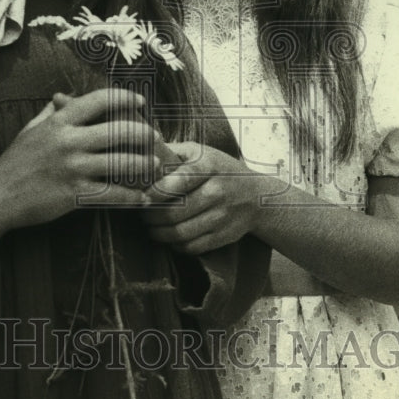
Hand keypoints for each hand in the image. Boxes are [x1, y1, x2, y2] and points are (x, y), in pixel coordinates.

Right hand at [0, 89, 160, 262]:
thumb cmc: (15, 162)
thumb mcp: (31, 130)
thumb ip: (51, 112)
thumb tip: (65, 97)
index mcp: (58, 121)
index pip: (99, 100)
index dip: (124, 97)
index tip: (140, 100)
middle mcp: (68, 140)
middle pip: (118, 130)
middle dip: (143, 133)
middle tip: (155, 137)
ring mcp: (72, 168)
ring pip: (121, 162)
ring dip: (143, 164)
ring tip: (154, 166)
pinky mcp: (73, 194)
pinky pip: (111, 194)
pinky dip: (131, 198)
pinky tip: (143, 198)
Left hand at [142, 142, 266, 254]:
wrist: (257, 197)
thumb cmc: (220, 170)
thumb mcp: (202, 152)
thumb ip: (173, 152)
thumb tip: (143, 152)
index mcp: (209, 166)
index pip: (178, 181)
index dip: (155, 192)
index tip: (142, 196)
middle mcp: (217, 192)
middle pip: (174, 212)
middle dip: (150, 216)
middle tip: (141, 213)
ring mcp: (221, 216)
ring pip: (179, 233)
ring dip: (157, 233)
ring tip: (150, 226)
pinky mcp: (223, 236)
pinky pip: (191, 247)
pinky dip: (174, 245)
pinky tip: (168, 236)